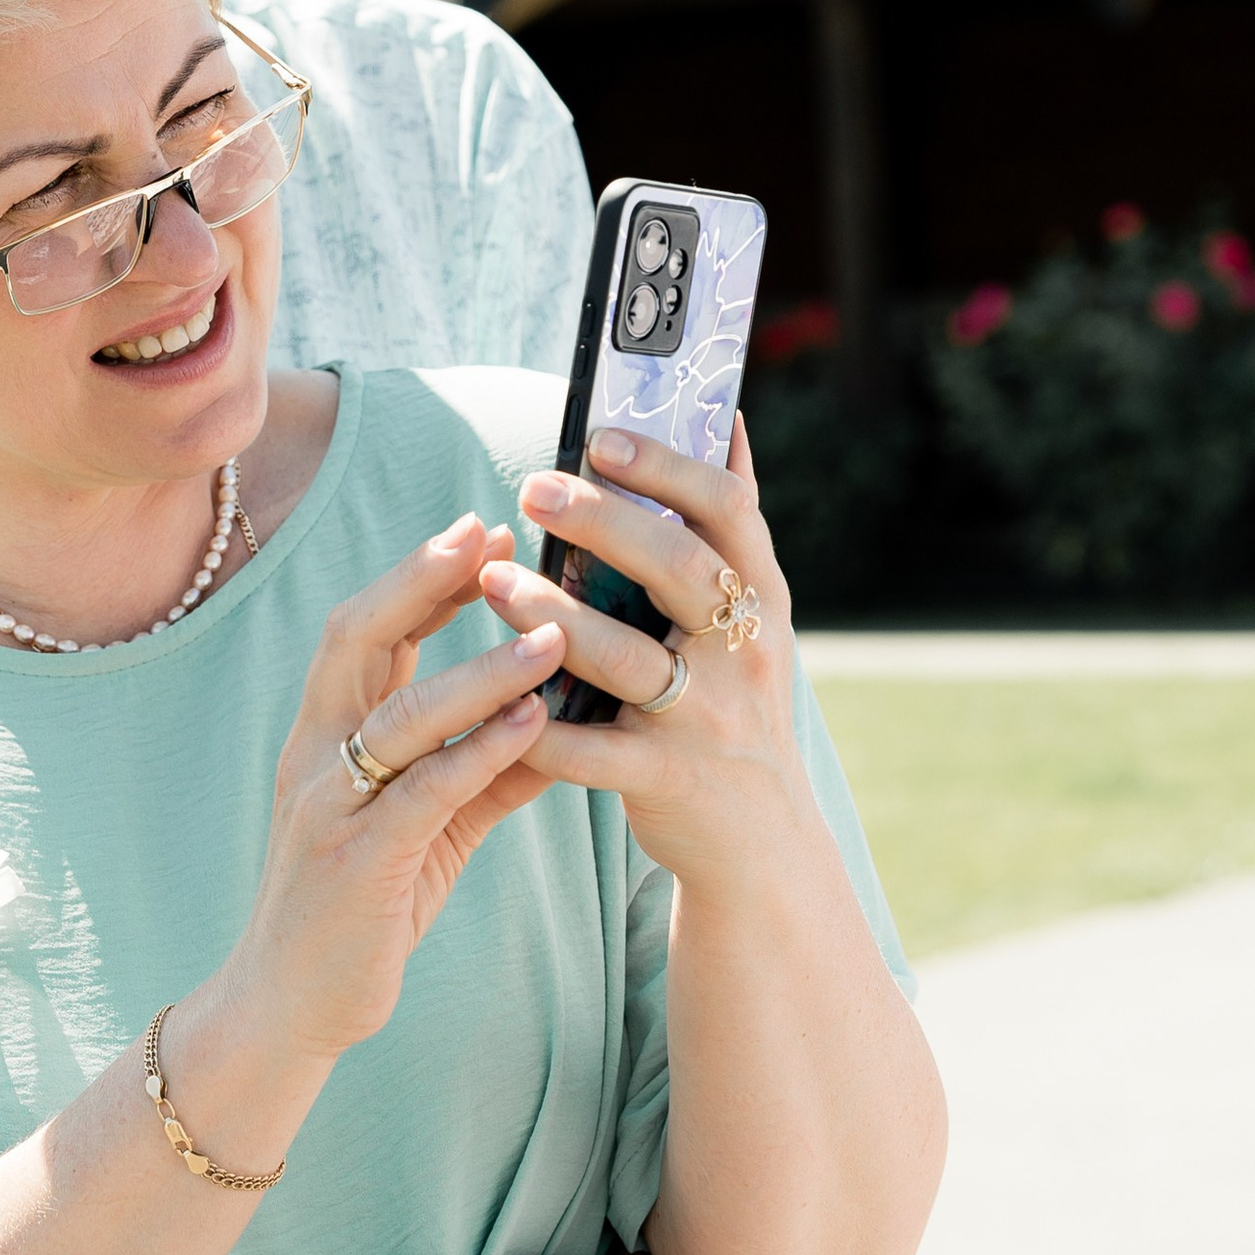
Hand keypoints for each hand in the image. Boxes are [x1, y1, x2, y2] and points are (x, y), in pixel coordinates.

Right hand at [220, 513, 562, 1070]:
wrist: (292, 1008)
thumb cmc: (362, 909)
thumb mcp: (429, 826)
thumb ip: (485, 769)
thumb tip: (563, 716)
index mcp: (322, 736)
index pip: (364, 629)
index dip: (419, 576)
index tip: (481, 531)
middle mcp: (313, 755)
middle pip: (358, 638)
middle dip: (423, 580)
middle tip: (491, 534)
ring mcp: (327, 807)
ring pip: (402, 713)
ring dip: (481, 669)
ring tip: (554, 633)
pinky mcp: (356, 863)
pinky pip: (424, 791)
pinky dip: (482, 750)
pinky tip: (537, 723)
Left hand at [488, 419, 810, 883]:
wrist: (762, 836)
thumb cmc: (737, 701)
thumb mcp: (755, 614)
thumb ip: (731, 526)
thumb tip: (730, 417)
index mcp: (760, 595)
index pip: (727, 508)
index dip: (666, 466)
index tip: (599, 436)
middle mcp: (744, 650)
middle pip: (677, 568)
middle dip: (603, 523)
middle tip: (532, 490)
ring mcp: (709, 717)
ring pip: (626, 658)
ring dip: (552, 616)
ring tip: (492, 584)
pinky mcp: (668, 780)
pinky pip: (594, 750)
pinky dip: (540, 726)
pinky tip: (492, 700)